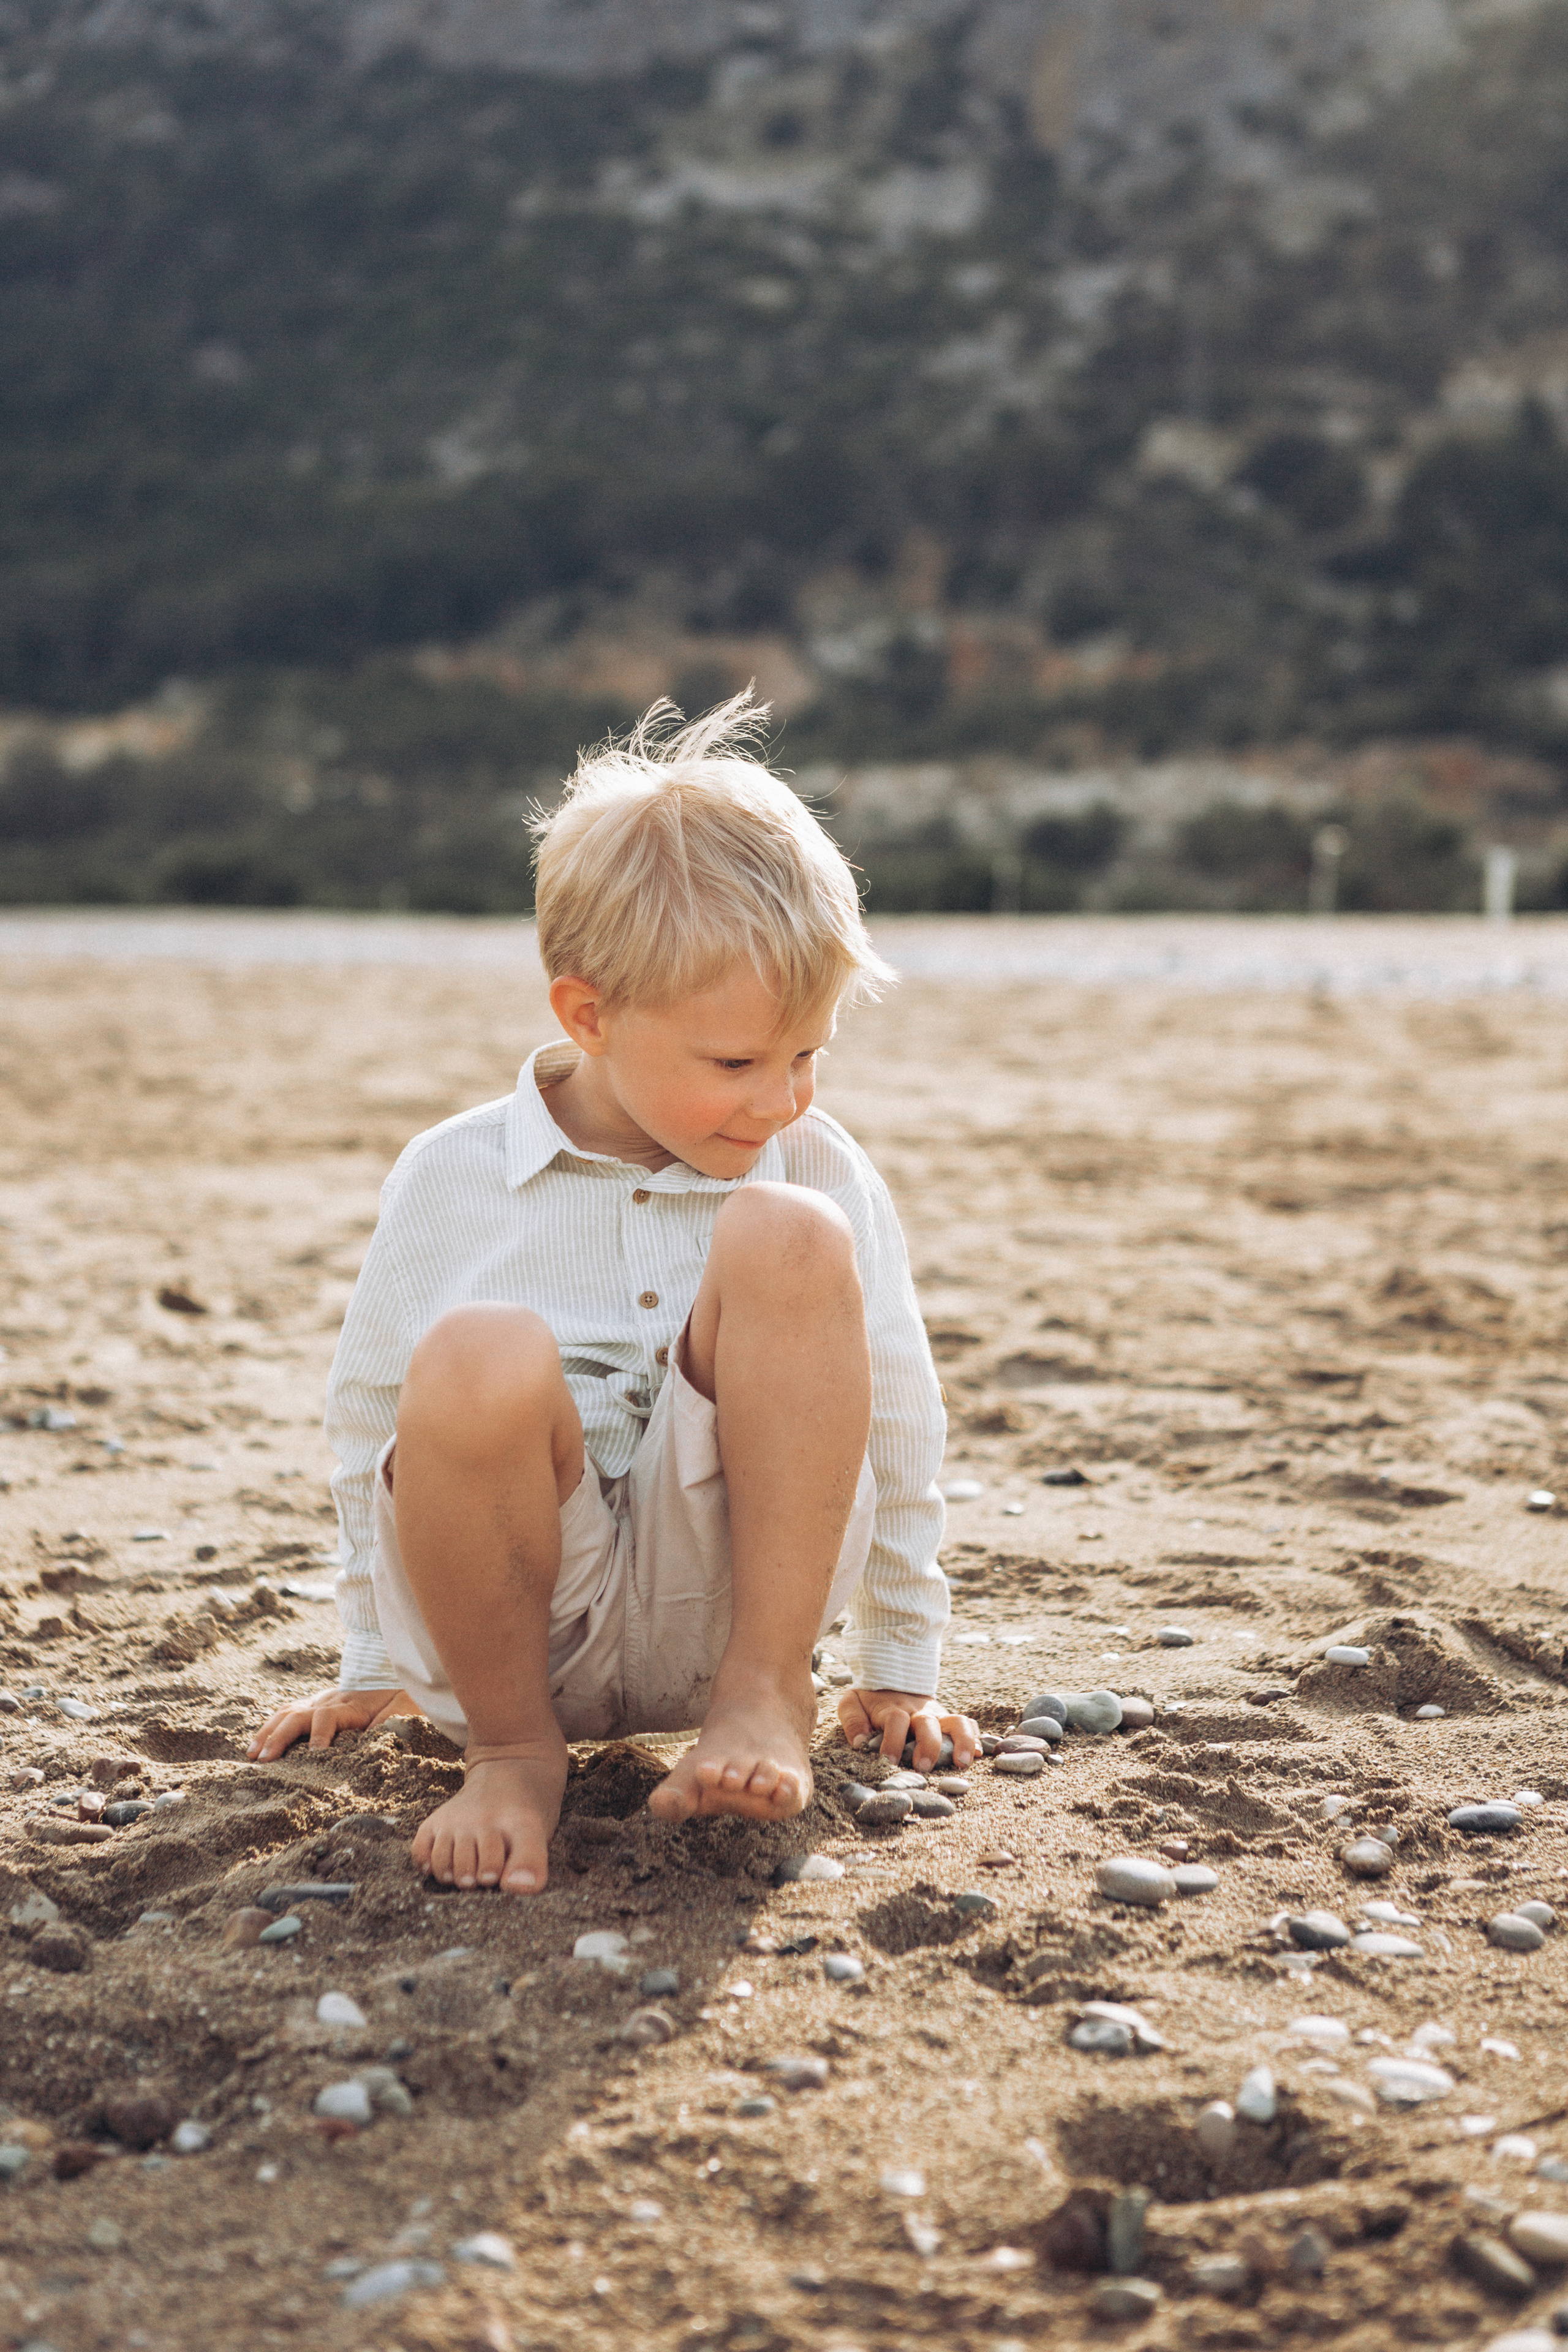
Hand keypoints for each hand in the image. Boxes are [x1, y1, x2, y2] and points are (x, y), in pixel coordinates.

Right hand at [247, 1686, 420, 1761]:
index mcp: (351, 1706)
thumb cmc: (401, 1699)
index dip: (321, 1735)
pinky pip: (286, 1713)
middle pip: (298, 1714)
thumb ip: (391, 1725)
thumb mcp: (403, 1712)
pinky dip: (270, 1728)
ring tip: (253, 1754)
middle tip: (266, 1761)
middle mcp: (329, 1701)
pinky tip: (257, 1745)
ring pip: (287, 1712)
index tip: (315, 1755)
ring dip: (268, 1733)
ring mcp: (318, 1701)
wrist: (395, 1674)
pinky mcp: (313, 1705)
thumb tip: (379, 1741)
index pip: (328, 1717)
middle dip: (280, 1737)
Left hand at [836, 1688, 977, 1772]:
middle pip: (928, 1723)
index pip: (896, 1721)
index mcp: (893, 1709)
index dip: (893, 1741)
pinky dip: (974, 1738)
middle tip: (922, 1767)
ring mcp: (937, 1716)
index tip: (889, 1761)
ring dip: (961, 1741)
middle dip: (927, 1746)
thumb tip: (860, 1743)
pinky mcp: (947, 1721)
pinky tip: (977, 1755)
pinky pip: (967, 1724)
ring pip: (955, 1722)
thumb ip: (853, 1720)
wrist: (892, 1678)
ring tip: (962, 1763)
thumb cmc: (870, 1700)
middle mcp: (918, 1712)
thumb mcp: (852, 1703)